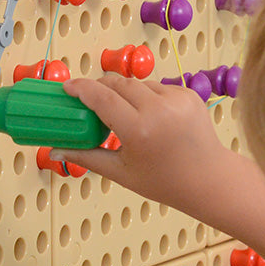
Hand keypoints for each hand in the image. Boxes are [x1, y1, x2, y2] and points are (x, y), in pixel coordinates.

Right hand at [51, 75, 230, 212]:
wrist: (209, 179)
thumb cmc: (164, 181)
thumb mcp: (121, 172)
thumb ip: (86, 156)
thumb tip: (55, 150)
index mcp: (139, 130)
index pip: (102, 97)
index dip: (81, 88)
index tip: (67, 87)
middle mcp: (158, 109)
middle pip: (118, 84)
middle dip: (100, 87)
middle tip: (89, 98)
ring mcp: (177, 99)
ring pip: (138, 84)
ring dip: (125, 93)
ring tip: (126, 116)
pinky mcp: (189, 94)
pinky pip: (158, 87)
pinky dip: (148, 97)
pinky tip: (152, 118)